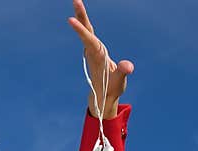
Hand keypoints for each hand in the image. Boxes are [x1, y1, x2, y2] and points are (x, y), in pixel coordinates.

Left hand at [67, 0, 133, 119]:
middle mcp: (92, 51)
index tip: (70, 20)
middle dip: (81, 15)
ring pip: (86, 29)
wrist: (103, 95)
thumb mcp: (119, 82)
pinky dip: (84, 21)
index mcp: (97, 57)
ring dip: (81, 15)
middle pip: (86, 30)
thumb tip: (127, 66)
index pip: (88, 40)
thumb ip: (122, 72)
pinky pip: (88, 32)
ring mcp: (92, 50)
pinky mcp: (94, 49)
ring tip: (76, 0)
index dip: (81, 30)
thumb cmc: (112, 89)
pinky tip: (80, 13)